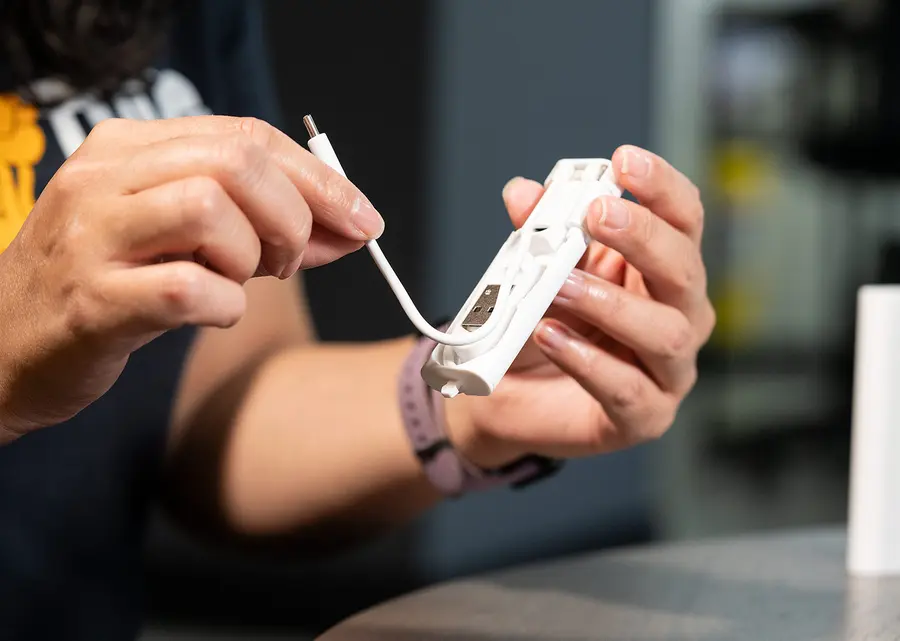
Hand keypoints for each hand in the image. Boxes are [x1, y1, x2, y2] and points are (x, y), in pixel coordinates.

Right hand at [0, 115, 382, 440]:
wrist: (7, 347)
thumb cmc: (107, 285)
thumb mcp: (180, 237)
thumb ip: (261, 224)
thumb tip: (349, 228)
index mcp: (127, 148)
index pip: (247, 135)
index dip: (320, 179)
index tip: (363, 218)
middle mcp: (103, 179)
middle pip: (236, 161)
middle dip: (295, 214)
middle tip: (290, 259)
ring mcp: (92, 237)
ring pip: (211, 208)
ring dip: (252, 255)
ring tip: (237, 281)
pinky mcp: (93, 302)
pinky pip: (188, 288)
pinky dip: (224, 305)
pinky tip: (212, 311)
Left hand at [450, 146, 714, 465]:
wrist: (508, 396)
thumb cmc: (539, 326)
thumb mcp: (536, 272)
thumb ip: (536, 234)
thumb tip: (523, 193)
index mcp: (660, 271)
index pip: (683, 220)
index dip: (661, 187)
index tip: (625, 160)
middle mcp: (679, 316)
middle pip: (685, 270)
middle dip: (643, 236)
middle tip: (598, 213)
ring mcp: (668, 370)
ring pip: (665, 331)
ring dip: (609, 302)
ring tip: (559, 287)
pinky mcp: (645, 416)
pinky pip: (628, 389)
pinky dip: (588, 361)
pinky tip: (552, 337)